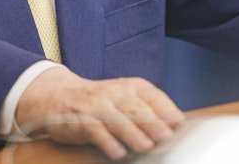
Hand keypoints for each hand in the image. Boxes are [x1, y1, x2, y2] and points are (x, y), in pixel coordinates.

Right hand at [15, 67, 185, 159]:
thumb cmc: (101, 101)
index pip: (152, 96)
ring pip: (117, 119)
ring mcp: (98, 106)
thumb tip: (176, 123)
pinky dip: (107, 141)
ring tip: (145, 146)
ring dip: (132, 133)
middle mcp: (116, 94)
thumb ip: (149, 109)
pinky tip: (118, 152)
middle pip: (135, 107)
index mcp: (132, 87)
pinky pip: (96, 131)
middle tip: (165, 135)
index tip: (178, 122)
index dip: (165, 109)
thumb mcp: (127, 99)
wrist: (60, 96)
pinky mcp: (82, 120)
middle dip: (151, 121)